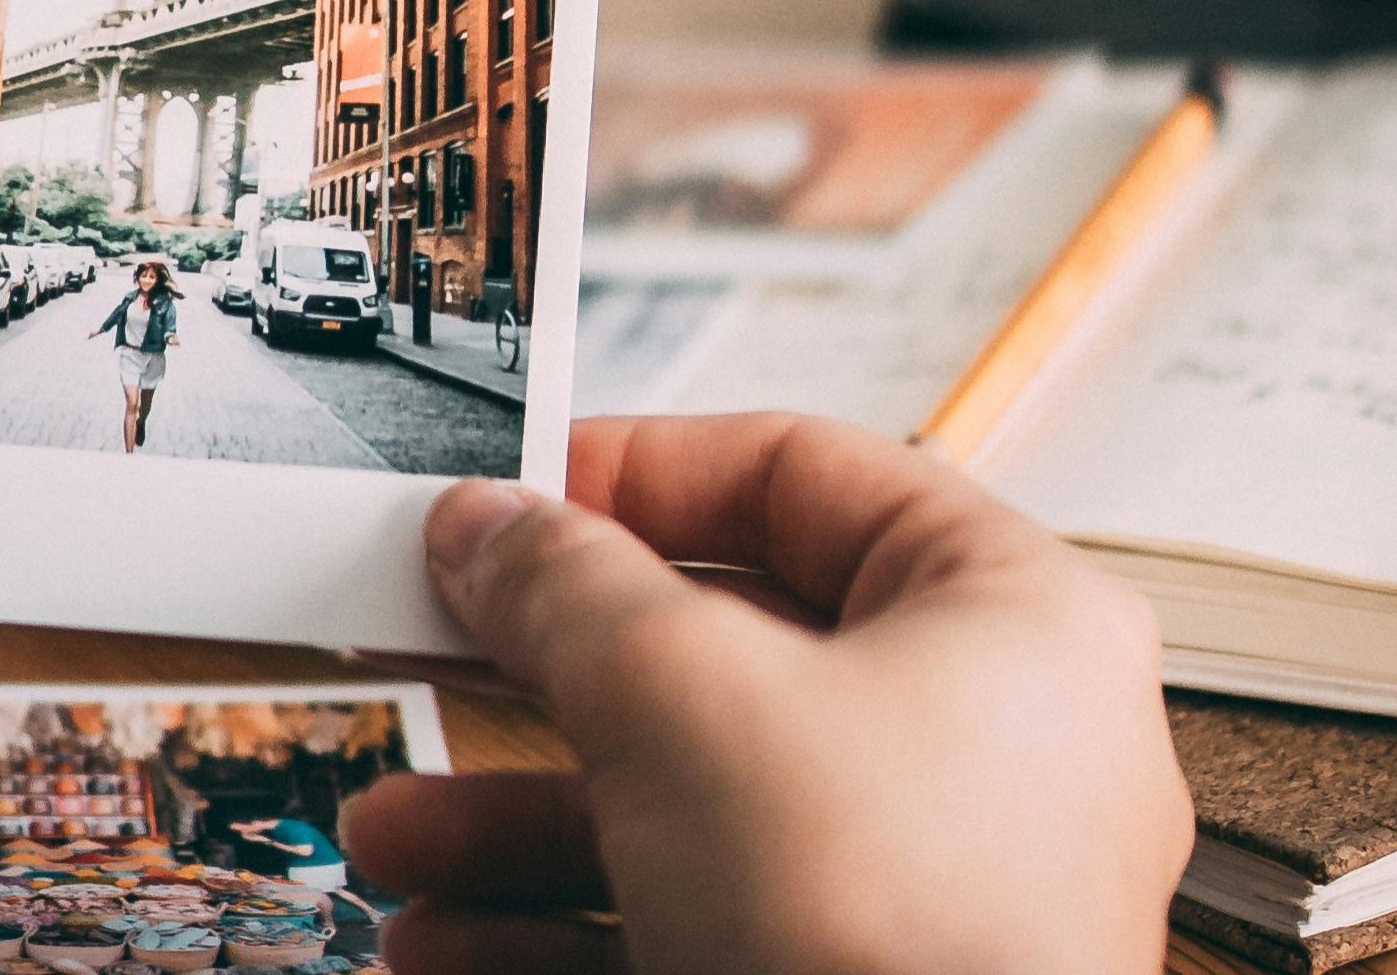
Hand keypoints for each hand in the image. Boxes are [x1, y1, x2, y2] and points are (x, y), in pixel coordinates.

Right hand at [343, 415, 1192, 974]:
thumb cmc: (889, 936)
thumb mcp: (678, 694)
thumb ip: (564, 583)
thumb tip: (490, 526)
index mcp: (1001, 622)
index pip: (802, 476)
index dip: (638, 469)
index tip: (510, 494)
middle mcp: (978, 749)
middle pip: (714, 656)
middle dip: (532, 677)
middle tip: (424, 651)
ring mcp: (920, 888)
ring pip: (679, 809)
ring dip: (509, 824)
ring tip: (394, 841)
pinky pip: (685, 923)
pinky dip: (555, 928)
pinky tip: (444, 945)